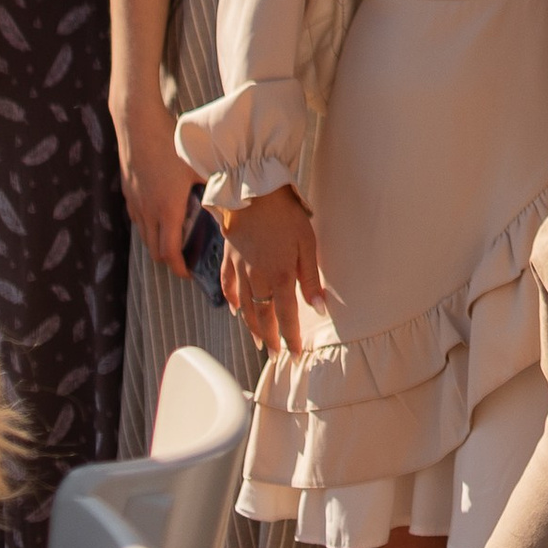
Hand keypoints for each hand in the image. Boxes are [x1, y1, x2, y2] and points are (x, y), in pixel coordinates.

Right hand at [116, 98, 201, 262]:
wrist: (137, 123)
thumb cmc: (171, 142)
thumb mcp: (198, 165)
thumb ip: (214, 185)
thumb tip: (234, 199)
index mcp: (167, 209)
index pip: (169, 253)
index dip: (179, 268)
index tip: (189, 272)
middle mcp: (147, 212)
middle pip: (155, 251)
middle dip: (170, 260)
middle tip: (186, 257)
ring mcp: (135, 203)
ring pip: (145, 236)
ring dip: (159, 242)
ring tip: (177, 236)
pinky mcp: (128, 193)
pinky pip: (138, 220)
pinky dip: (150, 226)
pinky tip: (163, 212)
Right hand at [220, 183, 325, 358]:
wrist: (253, 192)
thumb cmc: (286, 215)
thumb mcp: (307, 243)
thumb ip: (311, 278)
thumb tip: (319, 307)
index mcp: (279, 276)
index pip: (286, 317)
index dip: (290, 338)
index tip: (294, 354)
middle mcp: (257, 279)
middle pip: (263, 316)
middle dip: (270, 338)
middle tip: (275, 355)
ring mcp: (240, 270)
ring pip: (245, 307)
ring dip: (252, 327)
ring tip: (258, 341)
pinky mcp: (228, 258)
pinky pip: (228, 286)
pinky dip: (233, 301)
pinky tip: (236, 310)